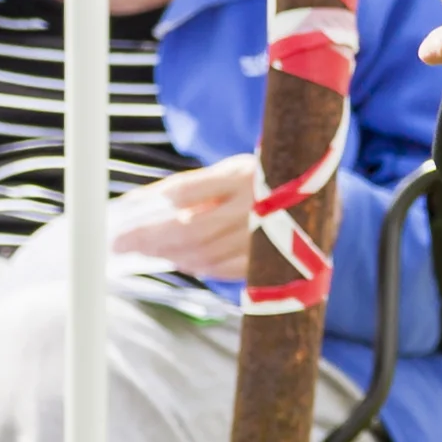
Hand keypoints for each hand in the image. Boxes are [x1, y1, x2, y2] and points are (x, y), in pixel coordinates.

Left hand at [112, 155, 260, 279]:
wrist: (321, 202)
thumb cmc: (262, 182)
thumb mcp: (230, 171)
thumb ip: (189, 187)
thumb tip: (136, 205)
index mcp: (244, 175)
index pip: (186, 193)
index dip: (148, 211)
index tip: (119, 225)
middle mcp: (258, 204)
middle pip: (192, 230)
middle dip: (150, 241)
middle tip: (121, 246)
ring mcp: (267, 235)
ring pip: (205, 255)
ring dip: (169, 256)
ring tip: (147, 252)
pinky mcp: (271, 260)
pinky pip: (224, 270)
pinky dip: (196, 267)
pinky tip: (181, 261)